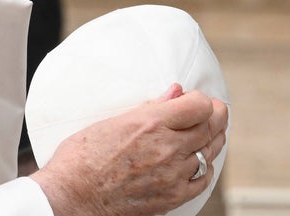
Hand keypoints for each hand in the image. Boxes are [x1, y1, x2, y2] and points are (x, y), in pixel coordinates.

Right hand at [31, 84, 228, 215]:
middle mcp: (167, 147)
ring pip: (209, 153)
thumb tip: (175, 93)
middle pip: (210, 127)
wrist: (72, 195)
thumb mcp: (112, 122)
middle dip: (216, 115)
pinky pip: (202, 180)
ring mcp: (172, 174)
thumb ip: (150, 107)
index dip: (202, 100)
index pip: (200, 106)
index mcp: (150, 123)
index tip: (196, 99)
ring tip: (209, 133)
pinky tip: (200, 162)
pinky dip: (205, 168)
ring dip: (212, 139)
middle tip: (214, 111)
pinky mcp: (171, 196)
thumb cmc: (82, 157)